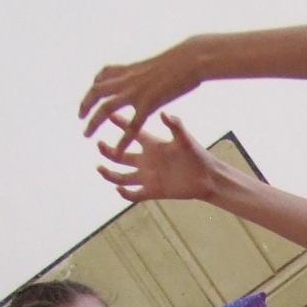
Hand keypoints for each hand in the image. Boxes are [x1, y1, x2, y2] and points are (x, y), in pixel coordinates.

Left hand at [80, 44, 204, 149]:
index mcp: (130, 70)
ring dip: (93, 122)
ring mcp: (135, 91)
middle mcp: (127, 80)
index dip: (94, 88)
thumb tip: (143, 71)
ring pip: (106, 108)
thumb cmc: (181, 59)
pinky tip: (116, 151)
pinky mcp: (148, 103)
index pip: (103, 76)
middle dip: (86, 105)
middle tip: (80, 118)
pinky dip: (122, 139)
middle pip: (97, 92)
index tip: (90, 97)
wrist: (191, 58)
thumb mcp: (157, 63)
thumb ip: (145, 72)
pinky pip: (131, 125)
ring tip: (86, 135)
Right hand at [97, 112, 218, 204]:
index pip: (131, 131)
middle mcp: (146, 159)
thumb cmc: (197, 155)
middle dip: (107, 150)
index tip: (107, 114)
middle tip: (99, 143)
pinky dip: (125, 193)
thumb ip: (174, 125)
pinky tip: (119, 190)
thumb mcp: (184, 139)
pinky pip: (134, 194)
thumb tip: (163, 112)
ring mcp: (147, 176)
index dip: (119, 123)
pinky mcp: (152, 191)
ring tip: (100, 168)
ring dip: (109, 173)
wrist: (207, 177)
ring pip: (121, 176)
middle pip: (119, 155)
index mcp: (152, 144)